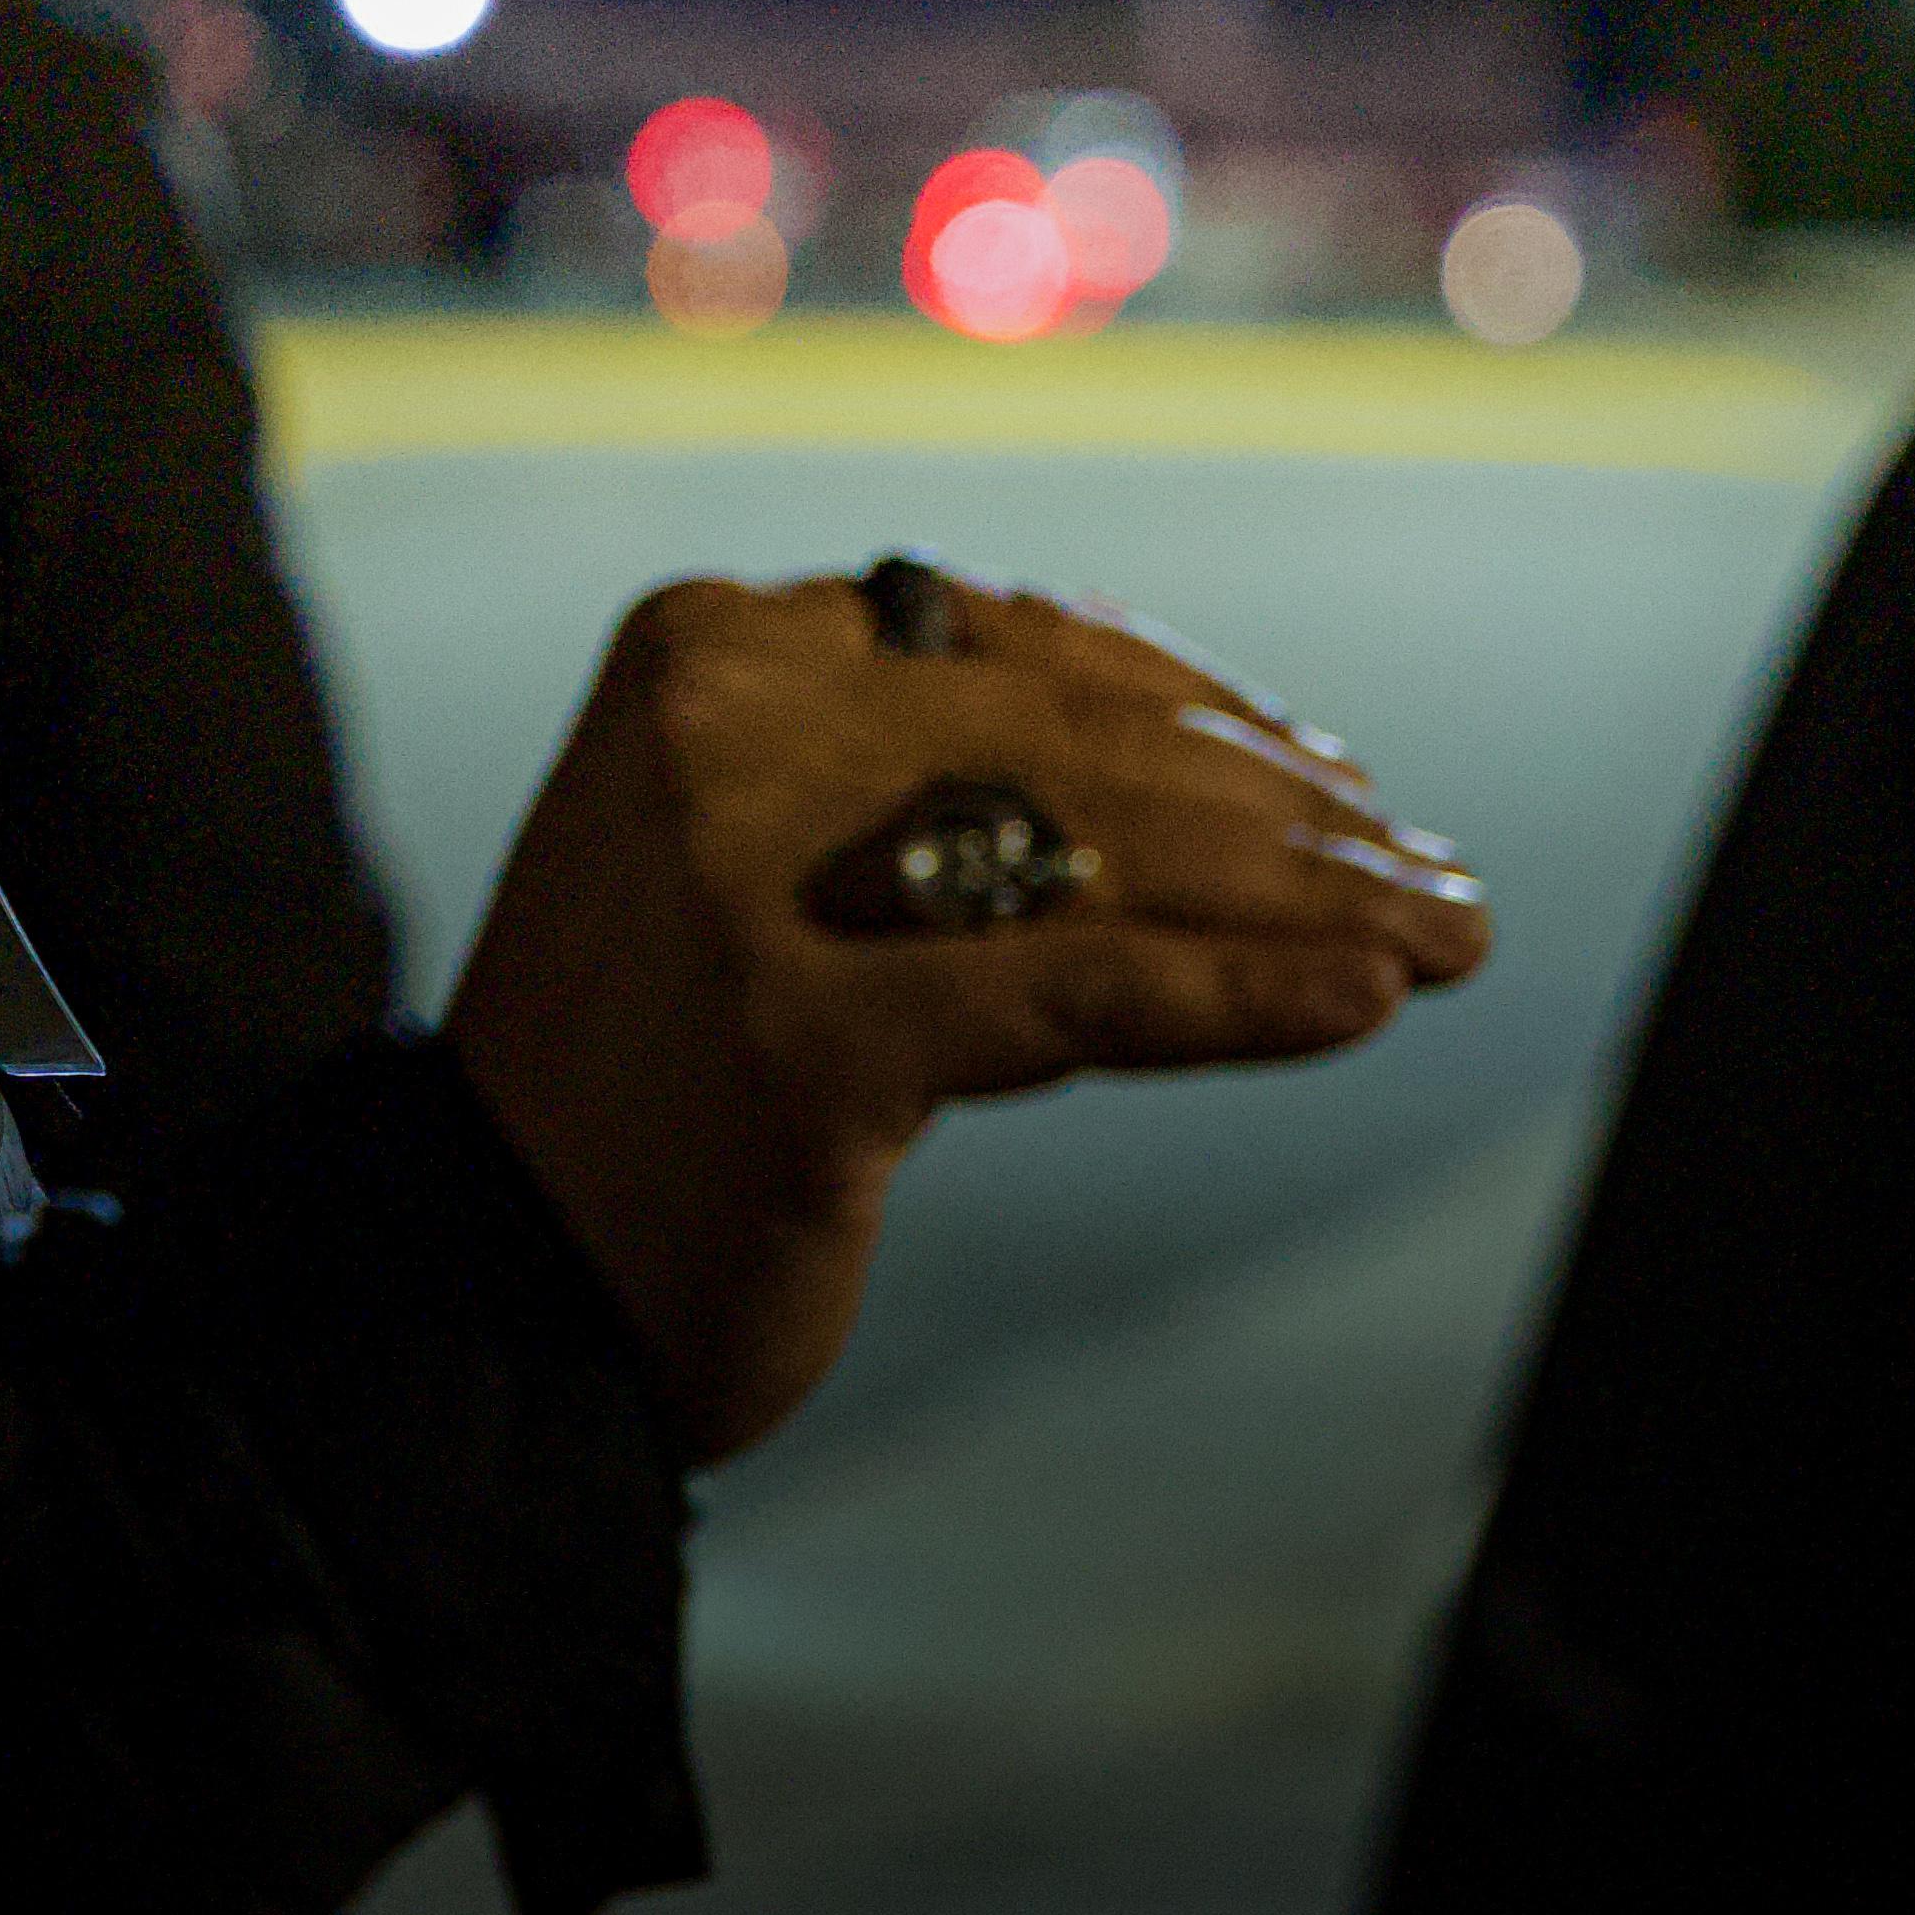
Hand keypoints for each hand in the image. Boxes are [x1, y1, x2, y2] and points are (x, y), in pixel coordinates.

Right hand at [440, 563, 1489, 1460]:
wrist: (472, 1274)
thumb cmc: (642, 1074)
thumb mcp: (741, 852)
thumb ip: (904, 767)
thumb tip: (1198, 751)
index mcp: (702, 644)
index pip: (1010, 641)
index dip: (1193, 704)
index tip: (1327, 776)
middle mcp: (724, 727)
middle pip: (1077, 743)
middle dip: (1285, 809)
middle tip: (1430, 874)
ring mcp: (756, 876)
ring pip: (1103, 854)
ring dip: (1308, 897)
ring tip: (1442, 935)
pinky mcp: (811, 1033)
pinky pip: (1086, 994)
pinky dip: (1247, 997)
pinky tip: (1364, 1004)